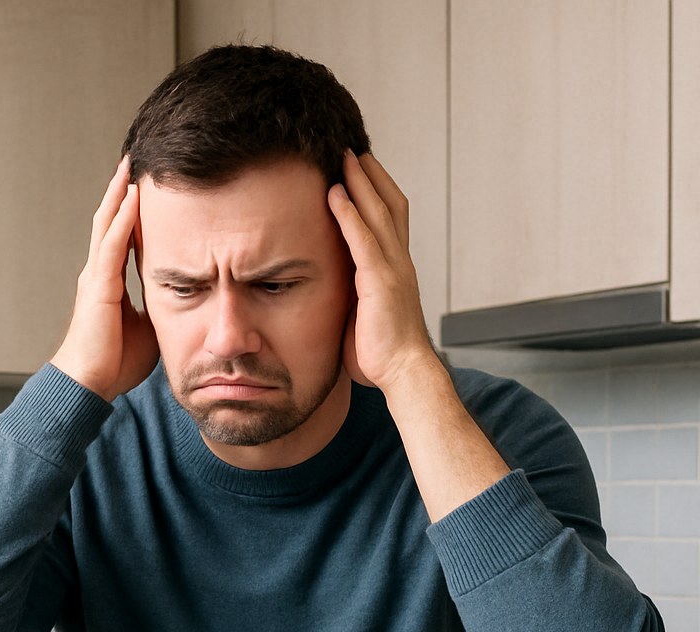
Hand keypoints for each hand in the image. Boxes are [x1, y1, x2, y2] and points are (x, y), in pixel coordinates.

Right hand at [51, 157, 158, 401]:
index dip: (132, 213)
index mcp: (109, 283)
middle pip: (110, 221)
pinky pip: (112, 244)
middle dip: (122, 192)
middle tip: (134, 162)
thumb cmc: (113, 363)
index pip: (122, 238)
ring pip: (107, 224)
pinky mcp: (98, 286)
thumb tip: (185, 302)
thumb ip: (160, 308)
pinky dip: (122, 219)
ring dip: (119, 194)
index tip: (144, 189)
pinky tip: (131, 197)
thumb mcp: (147, 329)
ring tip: (130, 166)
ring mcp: (96, 277)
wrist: (89, 384)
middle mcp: (99, 274)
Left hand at [328, 151, 437, 395]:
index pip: (392, 220)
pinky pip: (362, 238)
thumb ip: (354, 297)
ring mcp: (393, 269)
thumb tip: (335, 294)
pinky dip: (348, 212)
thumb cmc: (383, 356)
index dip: (378, 192)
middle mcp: (400, 262)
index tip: (362, 171)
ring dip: (360, 181)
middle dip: (372, 174)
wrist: (404, 375)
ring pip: (378, 212)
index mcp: (397, 271)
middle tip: (353, 148)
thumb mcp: (364, 317)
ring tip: (343, 155)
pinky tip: (334, 192)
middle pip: (390, 204)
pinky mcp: (380, 281)